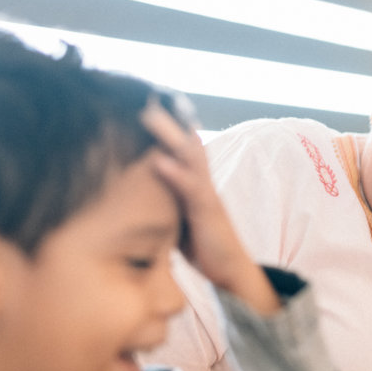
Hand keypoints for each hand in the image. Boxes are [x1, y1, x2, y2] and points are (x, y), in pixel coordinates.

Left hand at [140, 102, 279, 314]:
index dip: (165, 126)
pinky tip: (159, 161)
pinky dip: (175, 174)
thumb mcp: (179, 220)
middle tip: (142, 95)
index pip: (180, 148)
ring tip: (148, 114)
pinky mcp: (209, 213)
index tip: (144, 102)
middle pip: (184, 143)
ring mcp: (207, 196)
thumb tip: (137, 196)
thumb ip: (166, 203)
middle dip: (164, 120)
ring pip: (189, 157)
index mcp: (195, 184)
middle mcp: (203, 183)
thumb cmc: (205, 249)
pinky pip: (192, 190)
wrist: (234, 275)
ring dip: (169, 135)